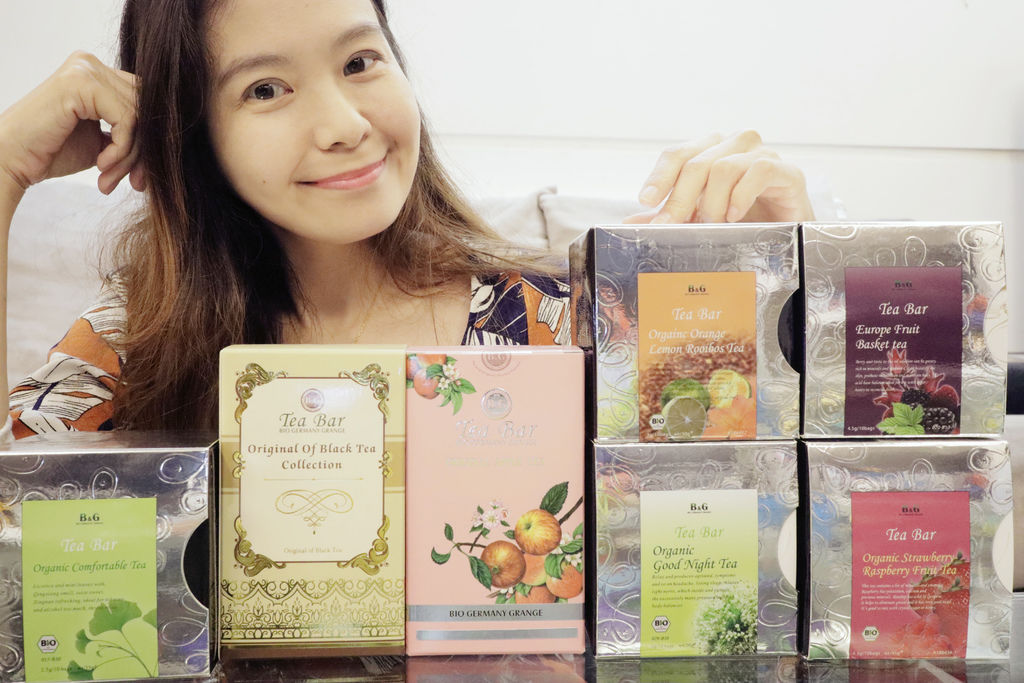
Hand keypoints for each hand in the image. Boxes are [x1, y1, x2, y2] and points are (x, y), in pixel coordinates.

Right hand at [0, 52, 143, 197]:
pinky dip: (122, 150)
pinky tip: (101, 166)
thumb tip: (170, 145)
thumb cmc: (54, 152)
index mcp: (98, 73)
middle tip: (132, 183)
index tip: (140, 178)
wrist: (14, 160)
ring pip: (141, 116)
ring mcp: (85, 69)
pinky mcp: (81, 83)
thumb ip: (132, 133)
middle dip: (144, 152)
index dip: (151, 141)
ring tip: (109, 179)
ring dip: (130, 157)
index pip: (145, 102)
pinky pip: (127, 120)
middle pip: (147, 107)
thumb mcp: (104, 141)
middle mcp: (92, 64)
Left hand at [624, 130, 813, 223]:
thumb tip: (630, 224)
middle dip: (679, 199)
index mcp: (709, 151)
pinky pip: (759, 171)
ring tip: (711, 226)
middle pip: (696, 163)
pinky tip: (734, 216)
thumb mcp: (699, 220)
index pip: (677, 154)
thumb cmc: (743, 221)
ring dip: (711, 203)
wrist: (788, 233)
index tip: (646, 200)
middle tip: (671, 226)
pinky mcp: (787, 171)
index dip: (659, 176)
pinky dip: (741, 196)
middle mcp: (734, 145)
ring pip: (723, 168)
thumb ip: (669, 218)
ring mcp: (761, 155)